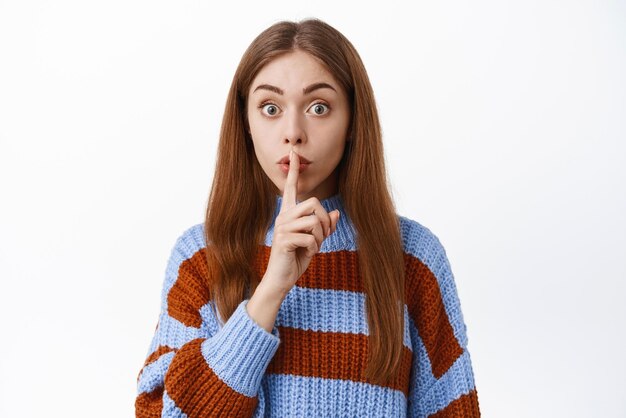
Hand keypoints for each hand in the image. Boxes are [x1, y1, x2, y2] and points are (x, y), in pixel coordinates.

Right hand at [262, 149, 340, 294]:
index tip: (294, 152)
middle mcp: (283, 216)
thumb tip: (335, 213)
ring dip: (321, 236)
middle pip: (313, 202)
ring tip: (314, 247)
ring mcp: (282, 228)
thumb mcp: (315, 241)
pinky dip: (315, 248)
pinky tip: (308, 254)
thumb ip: (324, 227)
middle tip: (323, 235)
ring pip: (314, 220)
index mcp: (289, 214)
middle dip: (325, 220)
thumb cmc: (296, 259)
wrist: (281, 279)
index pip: (290, 188)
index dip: (294, 170)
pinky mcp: (284, 240)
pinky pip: (310, 237)